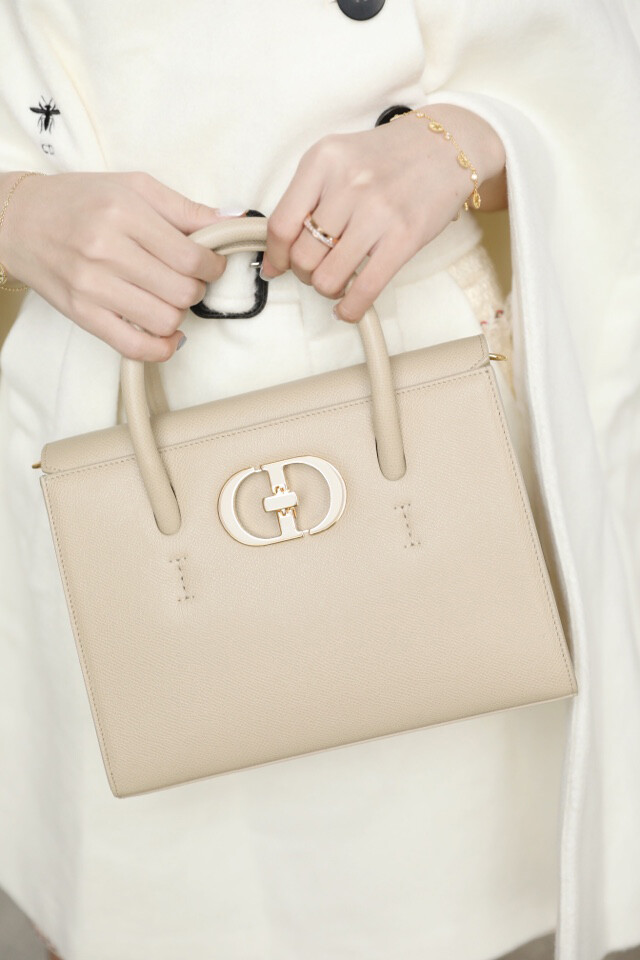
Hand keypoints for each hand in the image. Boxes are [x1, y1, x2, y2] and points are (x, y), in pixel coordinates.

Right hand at [0, 171, 243, 359]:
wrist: (19, 220)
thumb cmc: (79, 200)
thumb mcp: (133, 186)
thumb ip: (184, 208)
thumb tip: (233, 221)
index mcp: (124, 212)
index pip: (191, 257)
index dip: (213, 266)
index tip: (211, 265)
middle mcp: (106, 249)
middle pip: (182, 291)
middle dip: (196, 290)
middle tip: (188, 280)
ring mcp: (92, 285)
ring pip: (164, 320)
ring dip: (178, 314)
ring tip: (168, 298)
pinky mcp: (82, 314)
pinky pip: (133, 346)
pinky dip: (160, 348)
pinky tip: (167, 336)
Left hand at [260, 104, 506, 322]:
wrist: (445, 146)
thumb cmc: (387, 159)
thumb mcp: (337, 161)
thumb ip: (305, 201)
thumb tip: (275, 259)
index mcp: (323, 160)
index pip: (281, 225)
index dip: (275, 256)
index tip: (277, 267)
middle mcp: (348, 182)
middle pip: (303, 256)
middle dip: (304, 273)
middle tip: (318, 268)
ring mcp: (377, 210)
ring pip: (327, 277)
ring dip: (327, 289)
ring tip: (338, 281)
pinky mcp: (404, 236)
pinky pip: (365, 289)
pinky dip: (350, 309)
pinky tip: (349, 307)